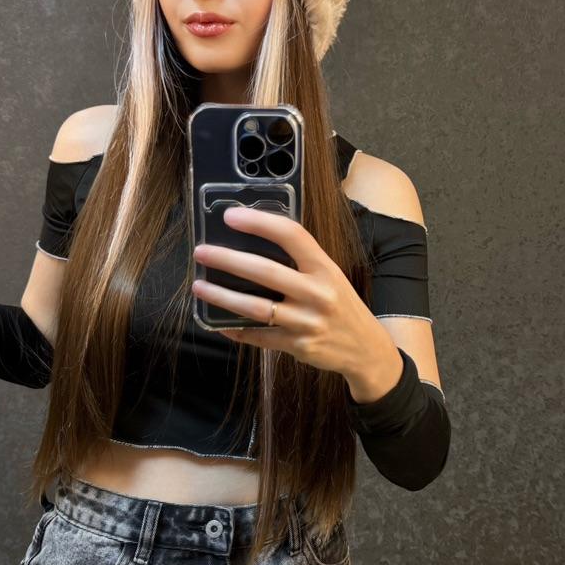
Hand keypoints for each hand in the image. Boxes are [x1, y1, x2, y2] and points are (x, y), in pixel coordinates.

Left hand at [191, 206, 388, 381]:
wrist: (365, 349)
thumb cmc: (341, 305)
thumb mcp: (331, 276)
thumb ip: (301, 261)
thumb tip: (253, 242)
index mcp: (325, 268)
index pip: (291, 235)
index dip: (259, 222)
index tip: (231, 216)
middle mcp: (317, 293)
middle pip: (266, 272)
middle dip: (228, 260)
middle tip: (202, 252)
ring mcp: (306, 322)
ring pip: (256, 307)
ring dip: (222, 296)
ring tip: (199, 286)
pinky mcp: (297, 346)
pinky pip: (258, 337)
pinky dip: (234, 329)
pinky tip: (216, 322)